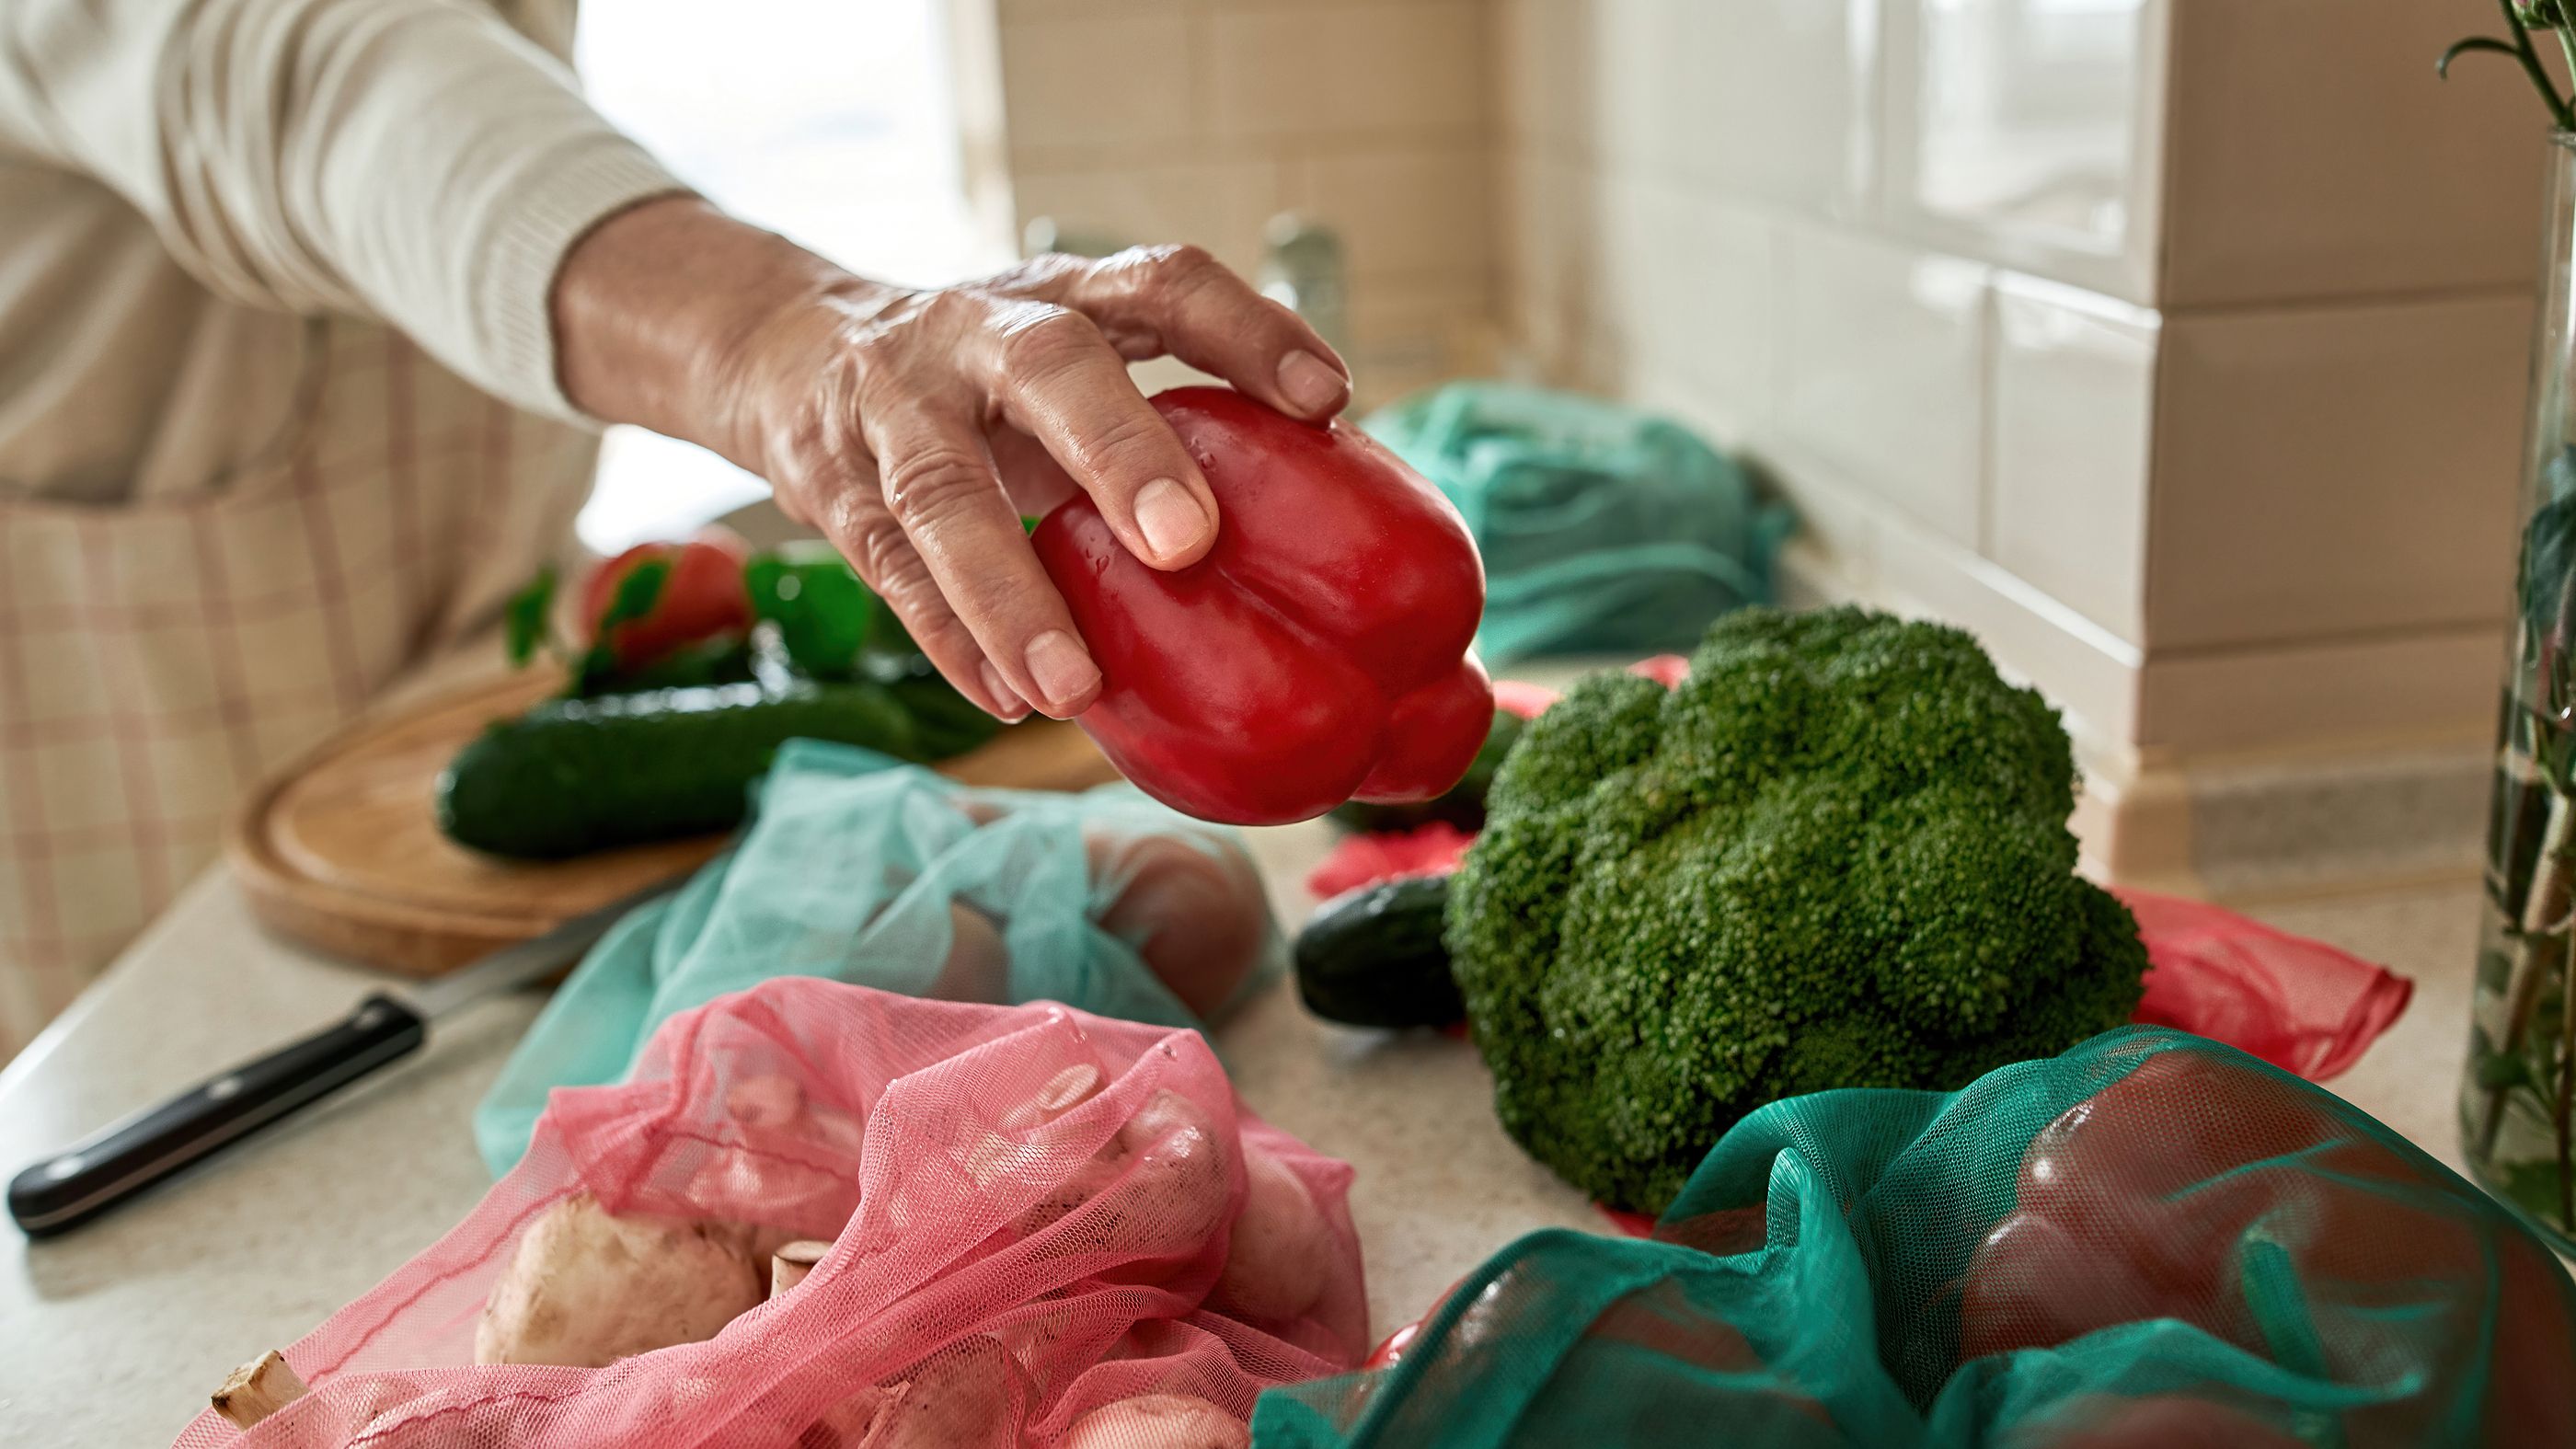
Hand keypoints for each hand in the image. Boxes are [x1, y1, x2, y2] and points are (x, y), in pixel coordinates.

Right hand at [553, 197, 1351, 719]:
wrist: (784, 347)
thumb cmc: (983, 377)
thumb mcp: (1069, 363)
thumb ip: (1164, 422)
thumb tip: (1321, 531)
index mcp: (1060, 295)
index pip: (1163, 281)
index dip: (1246, 329)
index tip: (1324, 399)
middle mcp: (976, 334)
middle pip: (1050, 367)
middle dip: (1119, 450)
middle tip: (1188, 543)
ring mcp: (892, 408)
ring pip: (941, 494)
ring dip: (1010, 593)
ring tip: (1074, 687)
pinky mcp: (835, 489)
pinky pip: (890, 571)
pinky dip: (948, 639)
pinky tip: (1007, 699)